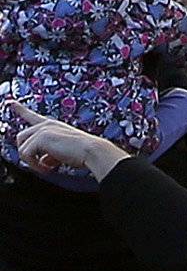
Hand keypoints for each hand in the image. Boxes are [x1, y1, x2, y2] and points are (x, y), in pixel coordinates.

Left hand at [6, 101, 127, 181]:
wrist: (92, 151)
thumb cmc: (82, 152)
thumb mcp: (62, 151)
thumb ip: (49, 154)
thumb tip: (43, 162)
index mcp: (52, 125)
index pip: (31, 116)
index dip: (20, 108)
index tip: (10, 102)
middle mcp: (45, 125)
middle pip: (21, 138)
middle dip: (27, 154)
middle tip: (43, 165)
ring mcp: (42, 130)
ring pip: (22, 149)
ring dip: (32, 162)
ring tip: (48, 168)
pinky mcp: (40, 138)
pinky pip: (26, 155)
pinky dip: (35, 165)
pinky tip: (48, 167)